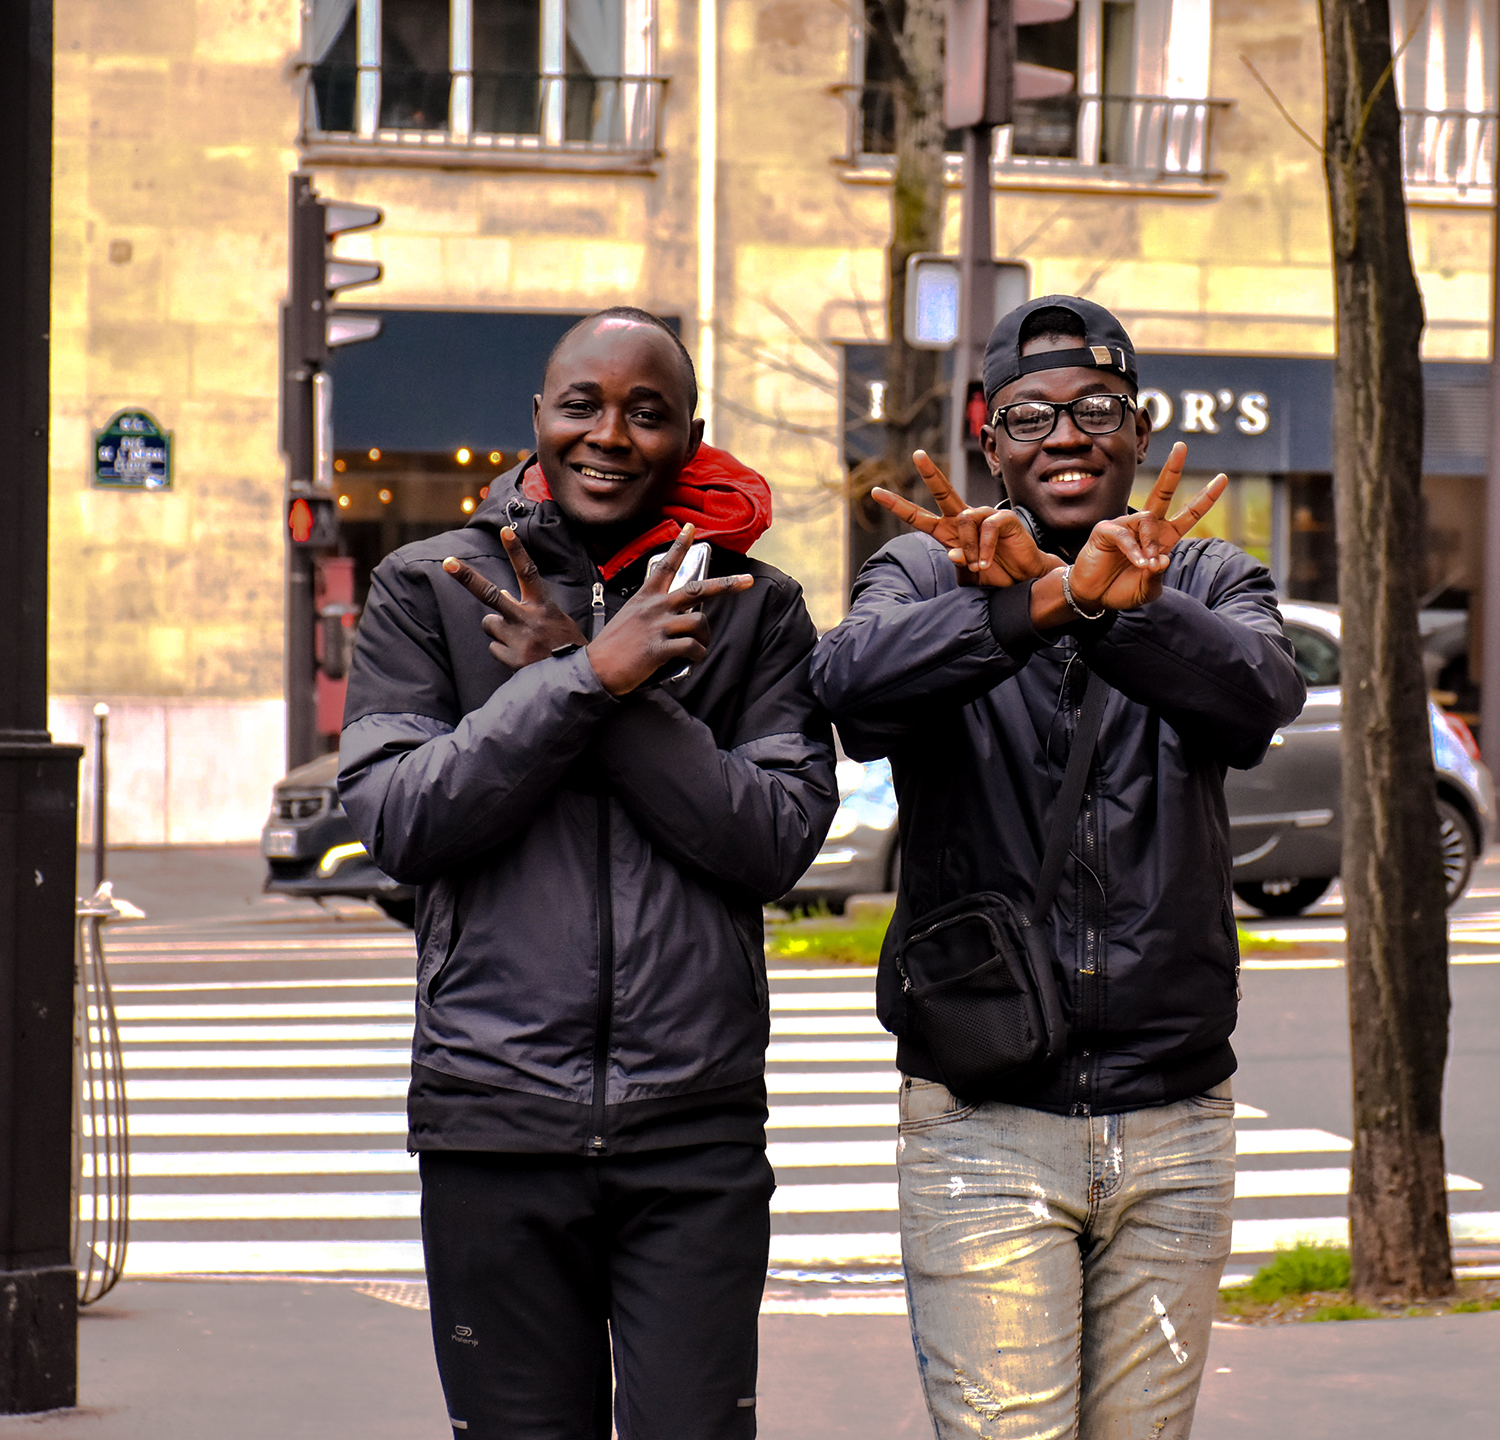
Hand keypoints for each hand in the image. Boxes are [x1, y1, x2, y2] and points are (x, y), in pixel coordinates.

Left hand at [443, 527, 585, 668]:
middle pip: (490, 594)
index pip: (528, 572)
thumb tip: (502, 593)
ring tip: (521, 640)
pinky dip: (504, 651)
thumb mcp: (553, 619)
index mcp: (543, 606)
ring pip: (489, 624)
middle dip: (467, 577)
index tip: (504, 531)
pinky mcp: (513, 659)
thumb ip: (528, 605)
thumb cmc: (566, 645)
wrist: (579, 678)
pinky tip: (522, 657)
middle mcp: (528, 619)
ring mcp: (519, 639)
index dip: (517, 550)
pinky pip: (494, 648)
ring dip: (499, 630)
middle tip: (448, 562)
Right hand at [585, 524, 754, 695]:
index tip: (690, 528)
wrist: (596, 669)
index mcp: (646, 597)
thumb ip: (654, 611)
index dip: (680, 545)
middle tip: (747, 581)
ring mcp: (657, 626)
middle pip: (697, 589)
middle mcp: (654, 607)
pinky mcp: (659, 648)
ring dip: (705, 637)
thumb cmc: (614, 645)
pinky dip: (697, 655)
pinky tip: (691, 659)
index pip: (665, 565)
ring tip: (699, 646)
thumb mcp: (630, 617)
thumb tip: (680, 617)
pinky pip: (692, 648)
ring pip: (699, 622)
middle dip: (726, 585)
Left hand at [871, 450, 1062, 587]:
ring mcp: (984, 516)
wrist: (1023, 581)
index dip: (898, 505)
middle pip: (943, 492)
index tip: (877, 492)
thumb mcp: (968, 575)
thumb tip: (953, 553)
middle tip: (917, 454)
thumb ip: (958, 564)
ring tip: (979, 566)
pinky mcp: (1003, 518)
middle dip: (930, 473)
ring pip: (964, 519)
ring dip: (969, 548)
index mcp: (948, 532)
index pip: (919, 517)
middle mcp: (964, 519)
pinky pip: (986, 526)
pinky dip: (984, 548)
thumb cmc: (994, 575)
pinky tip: (987, 561)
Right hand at [1038, 442, 1226, 620]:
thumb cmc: (1121, 590)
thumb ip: (1157, 576)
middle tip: (1181, 446)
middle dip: (1173, 469)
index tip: (1222, 478)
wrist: (1094, 596)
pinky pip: (1126, 533)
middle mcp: (1146, 528)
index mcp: (1163, 538)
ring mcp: (1126, 526)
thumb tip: (1161, 559)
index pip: (1188, 514)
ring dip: (1150, 544)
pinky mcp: (1107, 529)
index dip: (1205, 498)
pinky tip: (1137, 562)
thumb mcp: (1148, 589)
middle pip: (1163, 493)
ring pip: (1148, 519)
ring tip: (1144, 565)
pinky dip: (1134, 551)